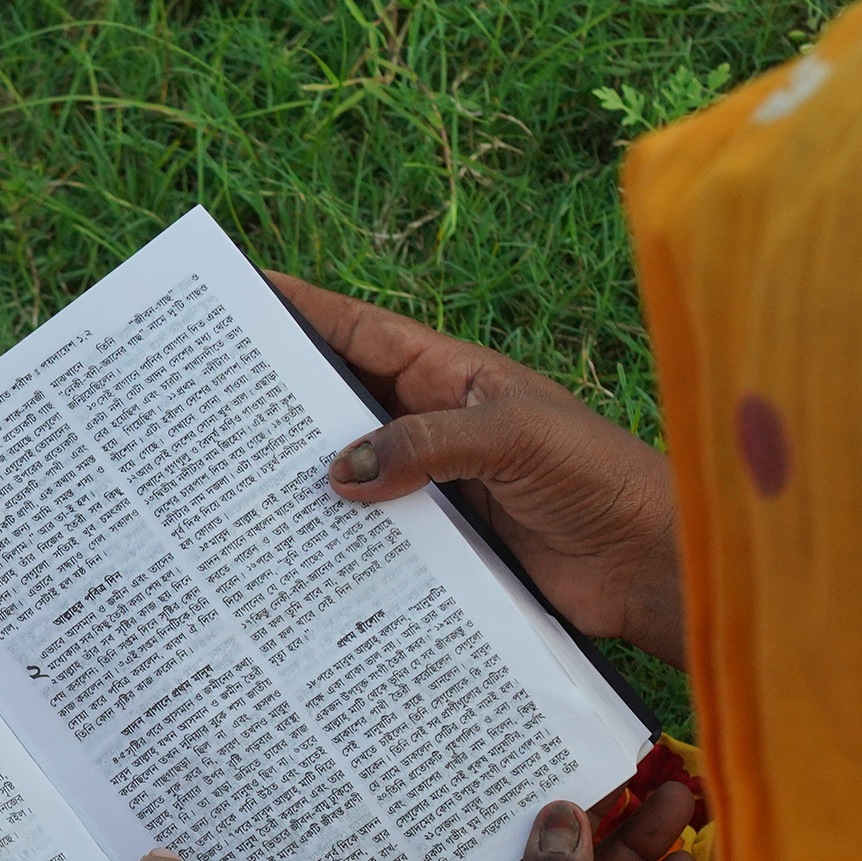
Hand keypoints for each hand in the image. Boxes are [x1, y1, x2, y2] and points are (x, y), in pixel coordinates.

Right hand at [269, 272, 689, 664]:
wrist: (650, 565)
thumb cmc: (601, 478)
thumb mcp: (514, 439)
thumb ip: (427, 445)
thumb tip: (338, 471)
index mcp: (453, 376)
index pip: (362, 332)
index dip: (303, 311)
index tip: (241, 295)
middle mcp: (436, 427)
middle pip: (342, 406)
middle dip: (283, 404)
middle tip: (211, 410)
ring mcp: (436, 488)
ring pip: (352, 478)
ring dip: (305, 485)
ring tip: (233, 491)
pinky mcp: (442, 547)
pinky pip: (377, 539)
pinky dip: (340, 546)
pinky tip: (294, 560)